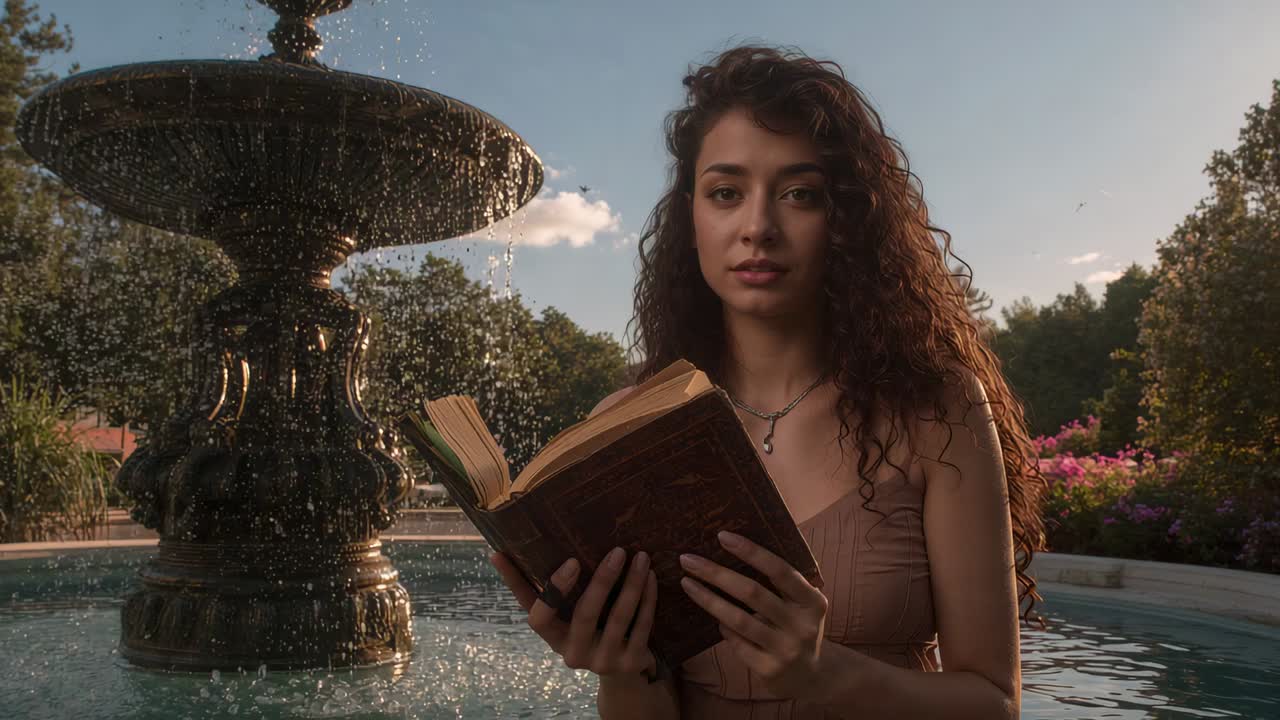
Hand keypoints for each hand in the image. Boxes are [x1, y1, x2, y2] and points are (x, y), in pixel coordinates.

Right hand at [490, 547, 659, 678]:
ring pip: (619, 617)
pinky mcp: (631, 663)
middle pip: (586, 614)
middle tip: (618, 550)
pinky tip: (651, 577)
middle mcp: (574, 654)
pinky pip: (642, 626)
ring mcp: (603, 661)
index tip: (570, 561)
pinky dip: (648, 598)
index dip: (552, 591)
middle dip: (603, 580)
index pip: (539, 618)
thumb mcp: (560, 617)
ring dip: (632, 584)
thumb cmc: (584, 630)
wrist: (620, 674)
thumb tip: (496, 553)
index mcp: (553, 638)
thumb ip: (537, 590)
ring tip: (640, 556)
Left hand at [678, 531, 829, 698]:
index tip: (722, 536)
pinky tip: (713, 616)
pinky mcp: (768, 669)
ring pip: (738, 619)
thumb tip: (735, 547)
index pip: (779, 571)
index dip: (751, 552)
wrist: (811, 675)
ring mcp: (785, 650)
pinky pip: (736, 642)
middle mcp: (801, 625)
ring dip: (708, 599)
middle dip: (716, 573)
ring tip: (687, 583)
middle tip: (688, 560)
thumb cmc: (797, 626)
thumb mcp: (802, 603)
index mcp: (812, 601)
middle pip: (752, 593)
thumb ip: (781, 582)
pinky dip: (722, 626)